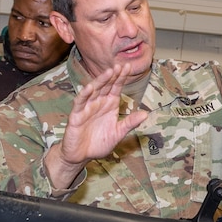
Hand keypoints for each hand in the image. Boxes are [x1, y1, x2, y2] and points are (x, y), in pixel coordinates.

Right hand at [45, 64, 148, 188]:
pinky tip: (90, 87)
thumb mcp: (118, 133)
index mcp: (109, 105)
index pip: (116, 87)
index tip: (129, 66)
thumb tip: (145, 114)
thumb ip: (130, 123)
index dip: (121, 77)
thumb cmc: (99, 143)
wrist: (81, 156)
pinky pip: (80, 103)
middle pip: (106, 86)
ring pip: (94, 91)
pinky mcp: (76, 115)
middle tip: (120, 65)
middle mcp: (98, 103)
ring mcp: (87, 108)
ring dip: (100, 81)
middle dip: (113, 76)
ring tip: (109, 72)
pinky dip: (84, 95)